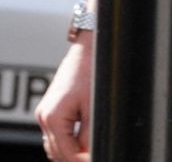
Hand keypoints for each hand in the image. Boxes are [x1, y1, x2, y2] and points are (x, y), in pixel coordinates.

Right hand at [35, 40, 91, 161]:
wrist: (88, 50)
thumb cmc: (92, 73)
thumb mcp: (94, 107)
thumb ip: (91, 134)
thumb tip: (91, 153)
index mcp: (53, 118)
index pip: (66, 153)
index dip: (82, 161)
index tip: (96, 159)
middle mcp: (44, 117)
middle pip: (56, 152)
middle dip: (74, 159)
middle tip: (94, 157)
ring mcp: (44, 113)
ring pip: (54, 145)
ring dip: (69, 152)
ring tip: (88, 153)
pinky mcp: (50, 109)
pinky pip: (55, 134)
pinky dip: (66, 141)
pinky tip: (81, 143)